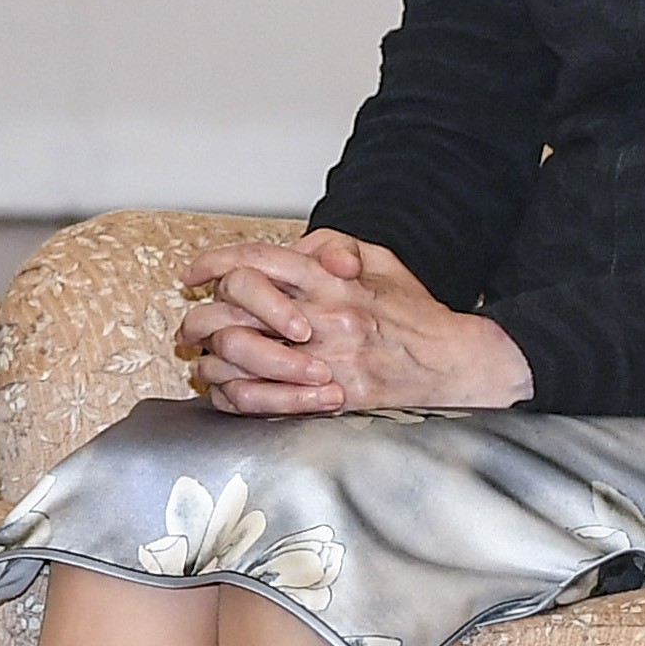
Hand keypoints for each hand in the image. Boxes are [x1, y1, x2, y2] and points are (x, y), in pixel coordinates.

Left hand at [174, 230, 533, 415]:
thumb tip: (295, 246)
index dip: (213, 264)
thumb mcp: (379, 261)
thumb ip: (333, 246)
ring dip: (210, 355)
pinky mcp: (327, 399)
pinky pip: (259, 399)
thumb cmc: (414, 312)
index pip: (256, 261)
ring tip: (202, 359)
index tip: (192, 275)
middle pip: (234, 306)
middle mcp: (321, 316)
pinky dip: (232, 393)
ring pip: (238, 352)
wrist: (455, 363)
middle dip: (199, 314)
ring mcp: (322, 359)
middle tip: (189, 325)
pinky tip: (226, 389)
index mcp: (330, 280)